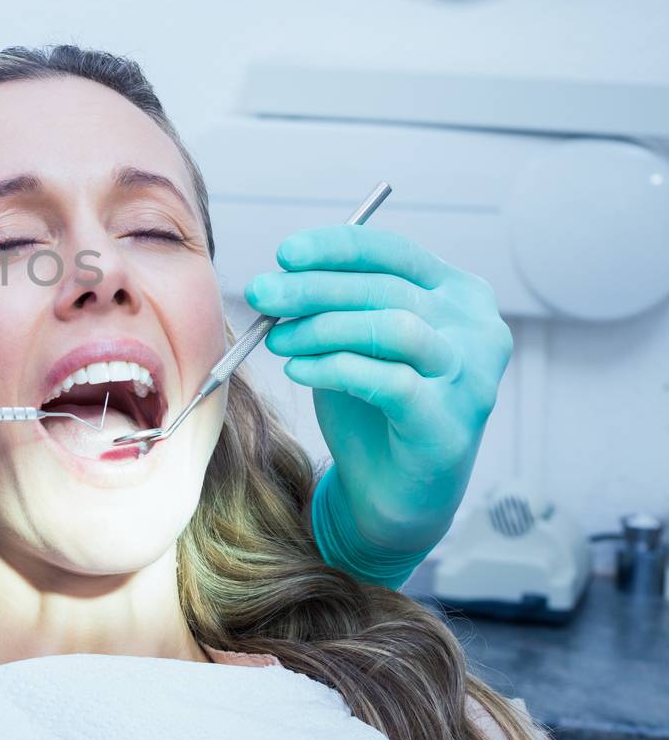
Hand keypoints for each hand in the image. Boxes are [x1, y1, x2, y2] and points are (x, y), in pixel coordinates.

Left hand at [245, 226, 511, 572]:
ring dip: (323, 328)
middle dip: (314, 287)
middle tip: (261, 293)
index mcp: (458, 294)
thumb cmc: (371, 404)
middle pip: (387, 288)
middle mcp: (478, 330)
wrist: (392, 491)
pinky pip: (390, 381)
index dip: (336, 248)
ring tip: (279, 340)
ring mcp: (472, 378)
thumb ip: (333, 305)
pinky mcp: (451, 424)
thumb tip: (278, 278)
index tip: (283, 254)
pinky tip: (298, 371)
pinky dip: (336, 369)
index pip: (395, 252)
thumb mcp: (353, 340)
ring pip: (392, 328)